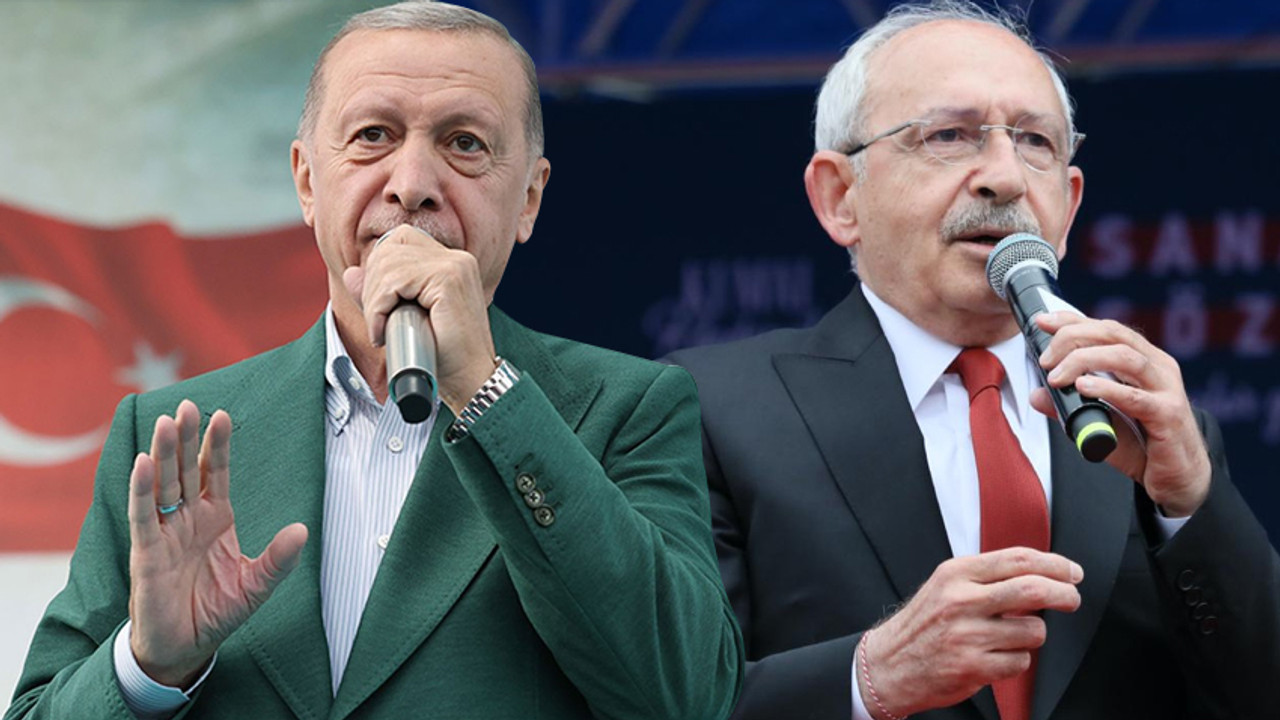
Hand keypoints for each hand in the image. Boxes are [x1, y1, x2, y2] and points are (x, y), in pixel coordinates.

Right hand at [127, 400, 307, 686]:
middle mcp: (188, 519)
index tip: (222, 414)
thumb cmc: (217, 611)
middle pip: (188, 469)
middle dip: (188, 438)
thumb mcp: (256, 585)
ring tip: (167, 422)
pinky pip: (144, 516)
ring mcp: (166, 533)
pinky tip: (143, 463)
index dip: (218, 445)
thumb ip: (278, 559)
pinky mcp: (146, 553)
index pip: (217, 472)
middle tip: (188, 405)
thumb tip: (302, 530)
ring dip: (164, 454)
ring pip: (164, 485)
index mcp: (215, 518)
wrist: (184, 647)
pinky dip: (142, 490)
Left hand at [343, 224, 497, 414]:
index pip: (400, 240)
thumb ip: (379, 293)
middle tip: (377, 323)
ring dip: (374, 302)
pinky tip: (383, 332)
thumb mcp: (403, 317)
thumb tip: (351, 273)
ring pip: (388, 265)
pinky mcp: (448, 279)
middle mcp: (456, 258)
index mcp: (451, 261)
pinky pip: (395, 282)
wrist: (469, 380)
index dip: (379, 269)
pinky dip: (379, 309)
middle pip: (389, 250)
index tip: (380, 306)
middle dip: (371, 287)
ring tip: (380, 331)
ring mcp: (454, 266)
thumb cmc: (442, 354)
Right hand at [859, 548, 1082, 717]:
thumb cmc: (925, 623)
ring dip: (1032, 635)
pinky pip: (1021, 661)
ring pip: (1033, 631)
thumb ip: (987, 576)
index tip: (1072, 572)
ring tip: (1010, 636)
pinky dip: (1017, 660)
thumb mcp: (947, 585)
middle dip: (1064, 594)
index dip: (1055, 564)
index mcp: (956, 573)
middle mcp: (961, 600)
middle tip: (1072, 599)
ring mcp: (967, 635)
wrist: (889, 663)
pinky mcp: (973, 666)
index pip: (1018, 559)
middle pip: (1033, 589)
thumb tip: (1042, 573)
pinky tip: (996, 657)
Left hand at [1032, 312, 1210, 516]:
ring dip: (1084, 360)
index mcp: (1144, 360)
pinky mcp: (1169, 415)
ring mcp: (1166, 389)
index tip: (1042, 322)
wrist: (1179, 478)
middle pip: (1114, 334)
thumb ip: (1070, 405)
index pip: (1107, 329)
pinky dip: (1106, 389)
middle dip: (1073, 338)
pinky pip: (1136, 397)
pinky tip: (1083, 388)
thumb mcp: (1100, 420)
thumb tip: (1036, 395)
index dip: (1073, 321)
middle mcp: (1158, 367)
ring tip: (1057, 375)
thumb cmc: (1145, 444)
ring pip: (1125, 357)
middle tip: (1046, 359)